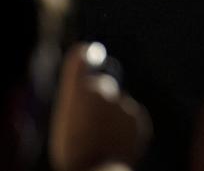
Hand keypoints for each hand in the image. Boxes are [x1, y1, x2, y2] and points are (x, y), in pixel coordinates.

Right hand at [49, 42, 151, 170]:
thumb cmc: (74, 151)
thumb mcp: (65, 121)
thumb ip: (78, 98)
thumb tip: (87, 74)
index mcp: (78, 91)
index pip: (81, 58)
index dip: (85, 56)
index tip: (87, 53)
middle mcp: (101, 90)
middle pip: (102, 88)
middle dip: (99, 102)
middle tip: (89, 125)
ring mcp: (122, 103)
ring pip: (117, 106)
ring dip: (112, 118)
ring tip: (102, 140)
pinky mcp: (138, 117)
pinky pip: (131, 119)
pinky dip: (125, 129)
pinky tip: (116, 144)